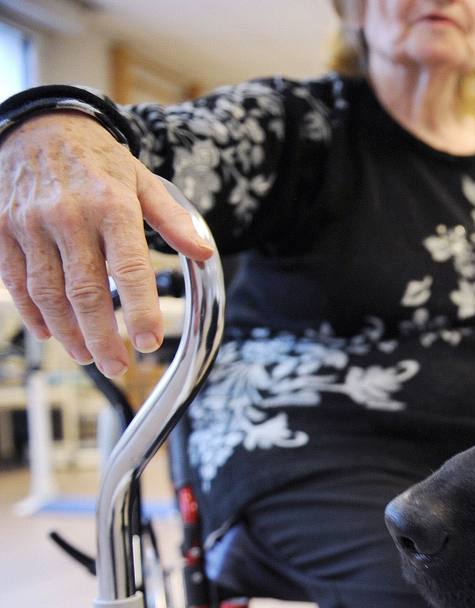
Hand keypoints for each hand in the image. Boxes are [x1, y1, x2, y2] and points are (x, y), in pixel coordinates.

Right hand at [0, 112, 214, 375]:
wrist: (39, 125)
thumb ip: (173, 221)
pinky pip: (16, 279)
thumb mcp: (143, 182)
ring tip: (88, 357)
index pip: (130, 268)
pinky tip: (51, 334)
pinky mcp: (3, 228)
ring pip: (48, 292)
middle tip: (119, 366)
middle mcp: (70, 217)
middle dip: (102, 336)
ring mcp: (31, 223)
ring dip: (69, 332)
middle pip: (86, 290)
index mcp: (112, 206)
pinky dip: (33, 312)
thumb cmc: (99, 160)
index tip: (149, 342)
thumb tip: (205, 254)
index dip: (140, 309)